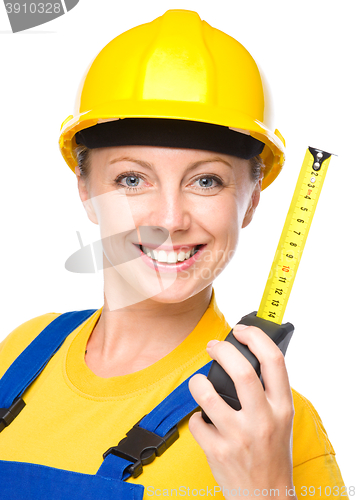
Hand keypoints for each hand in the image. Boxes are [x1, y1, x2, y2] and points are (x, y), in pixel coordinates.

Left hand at [188, 324, 295, 498]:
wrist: (266, 498)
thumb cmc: (272, 453)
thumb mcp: (282, 419)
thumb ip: (269, 391)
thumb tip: (247, 355)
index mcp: (282, 408)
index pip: (274, 361)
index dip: (255, 337)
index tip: (241, 331)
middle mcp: (262, 421)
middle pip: (241, 371)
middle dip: (222, 350)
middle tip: (212, 347)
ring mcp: (239, 437)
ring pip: (208, 394)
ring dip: (198, 382)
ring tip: (199, 383)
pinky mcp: (218, 452)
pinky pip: (196, 422)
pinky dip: (197, 417)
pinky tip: (204, 421)